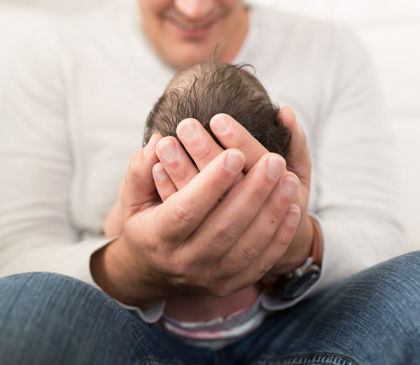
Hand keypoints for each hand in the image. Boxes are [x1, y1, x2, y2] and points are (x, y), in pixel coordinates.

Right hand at [91, 128, 299, 305]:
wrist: (150, 274)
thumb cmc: (145, 224)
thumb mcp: (132, 198)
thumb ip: (141, 168)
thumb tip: (156, 140)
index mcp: (159, 235)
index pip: (187, 209)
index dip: (211, 182)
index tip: (235, 153)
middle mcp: (185, 261)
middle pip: (224, 227)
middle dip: (253, 192)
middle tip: (274, 160)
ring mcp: (209, 277)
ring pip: (247, 246)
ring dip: (272, 211)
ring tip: (288, 178)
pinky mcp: (229, 285)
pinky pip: (260, 263)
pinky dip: (279, 237)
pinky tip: (293, 209)